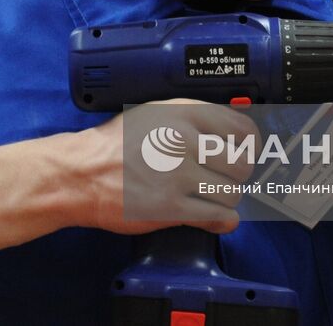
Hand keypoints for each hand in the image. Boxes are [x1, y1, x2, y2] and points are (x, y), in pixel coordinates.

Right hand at [72, 99, 259, 235]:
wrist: (82, 174)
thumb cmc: (117, 144)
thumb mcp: (157, 113)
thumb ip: (197, 118)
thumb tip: (240, 125)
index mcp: (183, 113)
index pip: (243, 130)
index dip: (250, 146)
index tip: (245, 155)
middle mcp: (184, 140)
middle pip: (242, 164)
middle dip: (235, 176)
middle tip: (220, 178)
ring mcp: (178, 175)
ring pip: (232, 193)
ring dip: (224, 199)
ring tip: (205, 196)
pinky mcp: (171, 207)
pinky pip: (217, 217)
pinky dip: (219, 220)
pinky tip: (206, 212)